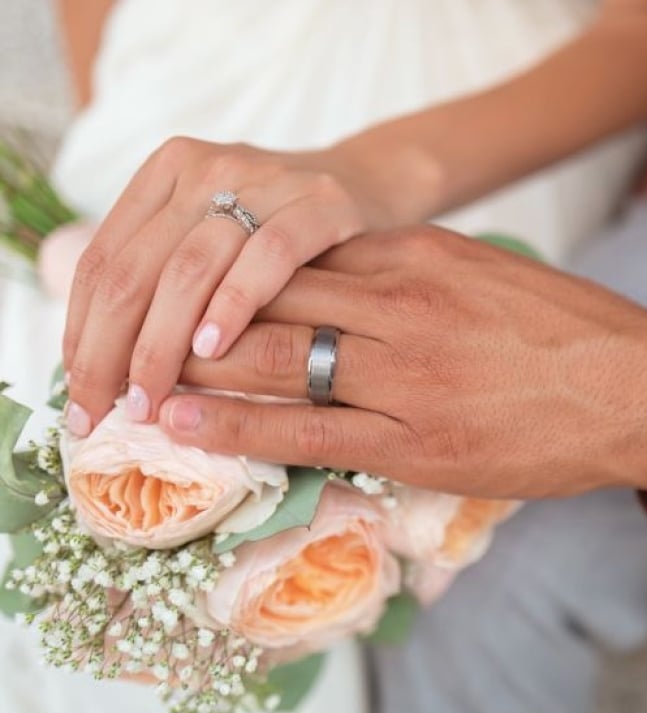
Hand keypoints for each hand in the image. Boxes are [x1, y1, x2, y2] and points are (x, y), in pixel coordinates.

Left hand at [63, 137, 375, 435]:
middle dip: (109, 352)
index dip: (80, 334)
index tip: (80, 396)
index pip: (101, 262)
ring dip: (160, 344)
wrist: (371, 184)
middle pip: (134, 271)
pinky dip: (233, 306)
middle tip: (104, 414)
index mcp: (167, 173)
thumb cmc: (281, 231)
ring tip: (150, 399)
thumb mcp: (213, 237)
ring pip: (188, 269)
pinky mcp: (319, 203)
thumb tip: (101, 366)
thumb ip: (164, 278)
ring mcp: (263, 181)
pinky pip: (266, 258)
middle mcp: (205, 169)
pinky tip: (212, 350)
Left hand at [156, 226, 646, 498]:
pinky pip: (308, 430)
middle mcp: (403, 304)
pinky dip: (237, 426)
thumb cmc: (572, 332)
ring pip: (277, 359)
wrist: (641, 389)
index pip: (301, 255)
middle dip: (197, 314)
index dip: (233, 271)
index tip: (190, 284)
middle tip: (136, 326)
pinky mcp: (417, 439)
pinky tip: (185, 424)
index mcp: (421, 256)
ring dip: (198, 366)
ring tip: (137, 376)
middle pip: (272, 299)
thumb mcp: (489, 274)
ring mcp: (407, 373)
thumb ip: (416, 275)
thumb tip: (351, 285)